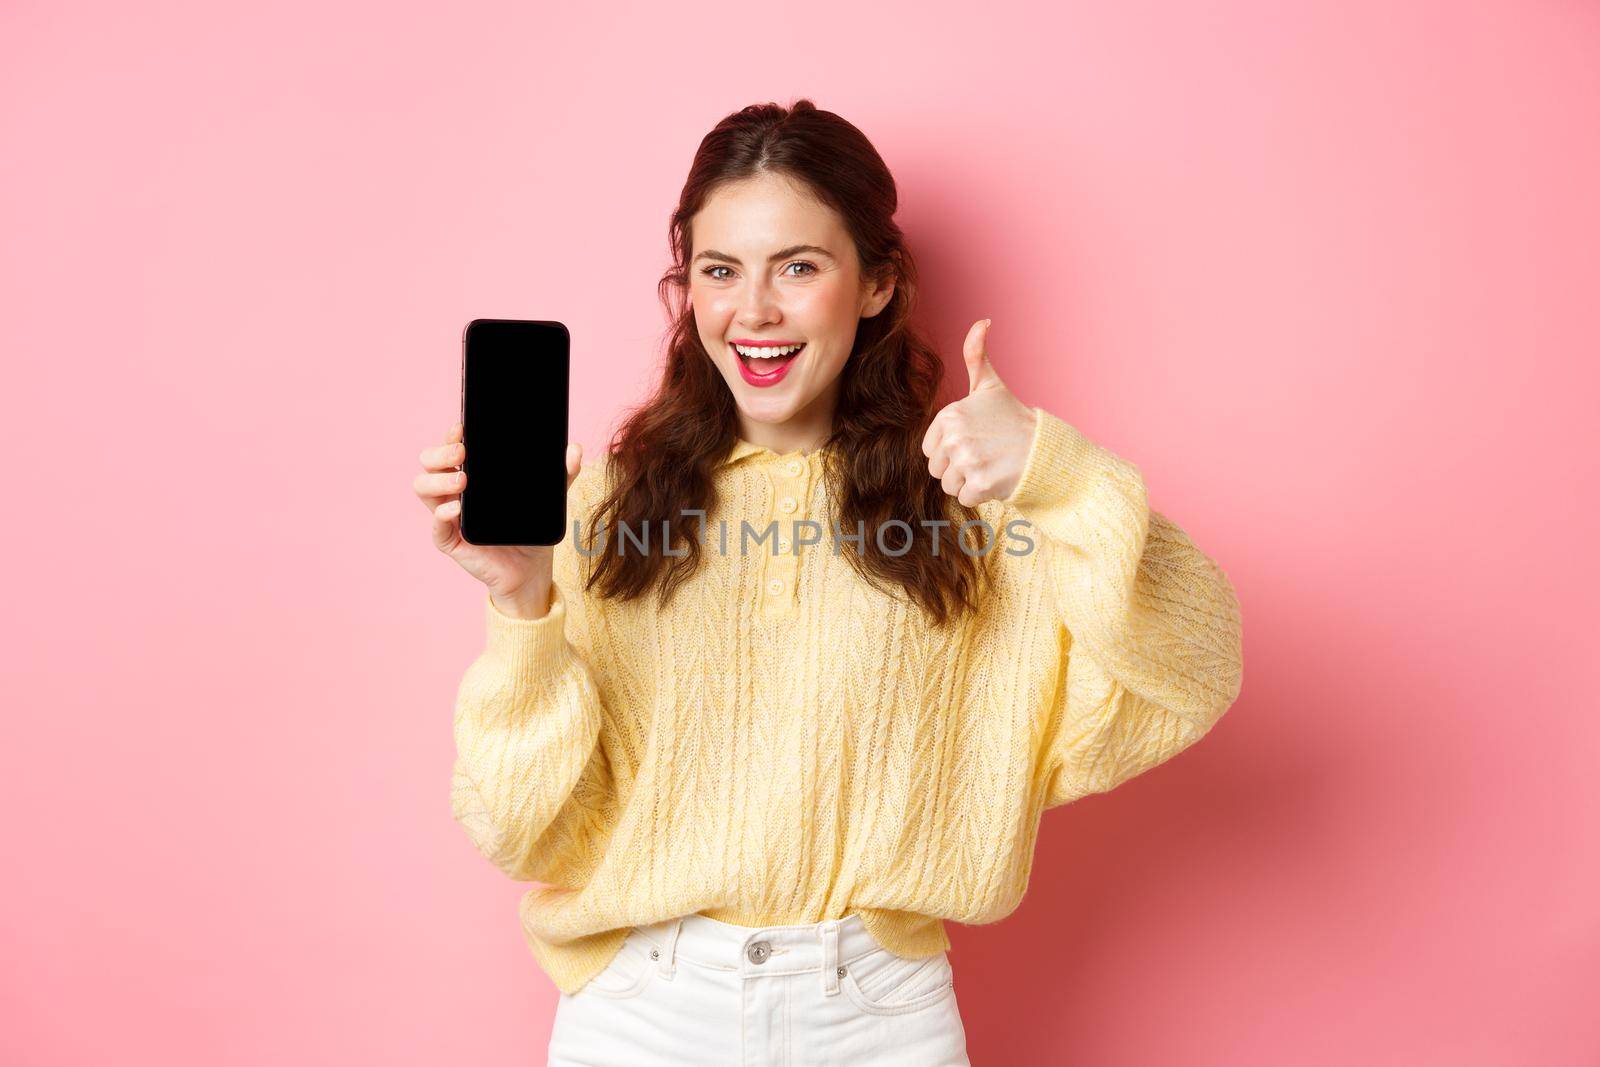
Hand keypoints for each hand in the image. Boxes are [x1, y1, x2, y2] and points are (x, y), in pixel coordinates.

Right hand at [414, 421, 582, 615]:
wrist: (531, 569)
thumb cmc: (530, 529)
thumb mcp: (548, 498)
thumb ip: (562, 474)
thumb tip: (575, 449)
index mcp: (471, 475)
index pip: (450, 448)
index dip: (450, 436)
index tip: (462, 428)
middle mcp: (453, 491)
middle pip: (428, 463)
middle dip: (439, 452)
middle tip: (461, 452)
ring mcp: (448, 516)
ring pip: (422, 488)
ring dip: (437, 480)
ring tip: (463, 480)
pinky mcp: (450, 541)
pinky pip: (436, 526)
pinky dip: (443, 514)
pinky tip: (458, 508)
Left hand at [921, 319, 1036, 505]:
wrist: (1045, 449)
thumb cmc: (1012, 419)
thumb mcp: (990, 386)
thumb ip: (976, 355)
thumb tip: (982, 321)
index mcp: (949, 415)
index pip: (929, 450)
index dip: (950, 450)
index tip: (975, 441)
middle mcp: (955, 436)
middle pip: (937, 470)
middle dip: (958, 468)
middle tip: (985, 455)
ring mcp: (967, 460)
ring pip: (949, 485)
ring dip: (968, 482)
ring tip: (991, 466)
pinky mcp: (979, 484)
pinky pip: (964, 498)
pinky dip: (980, 495)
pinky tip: (997, 478)